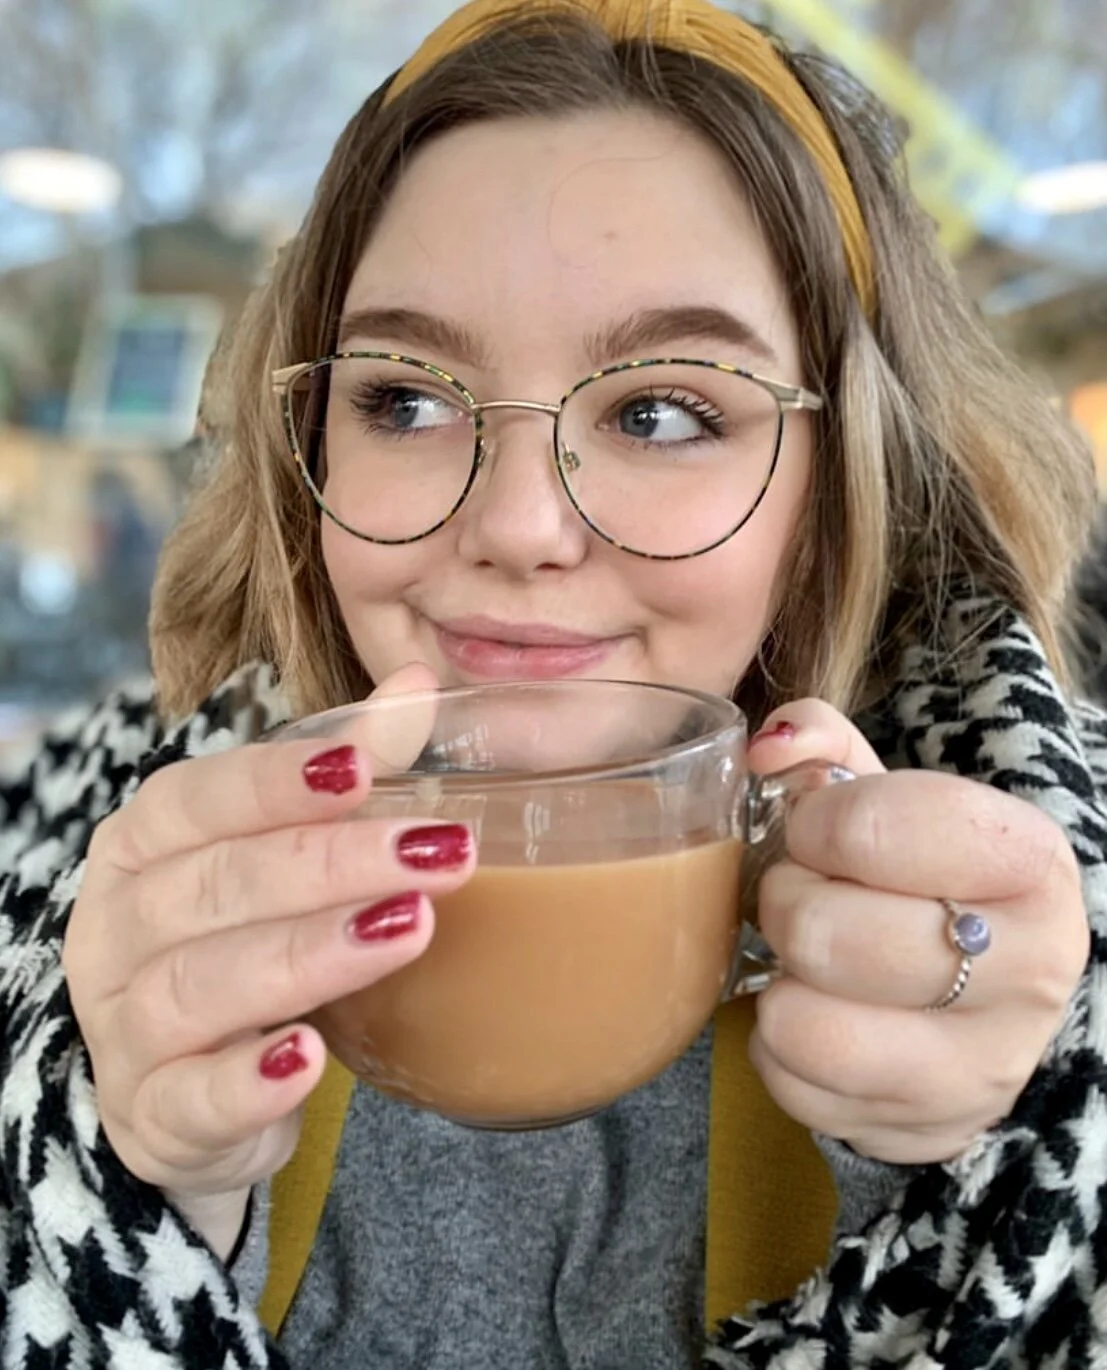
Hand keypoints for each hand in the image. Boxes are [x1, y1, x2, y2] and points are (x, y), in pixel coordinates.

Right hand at [62, 665, 474, 1254]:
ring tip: (407, 930)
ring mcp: (123, 1028)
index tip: (365, 768)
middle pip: (214, 884)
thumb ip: (349, 767)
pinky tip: (311, 1060)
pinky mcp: (152, 1116)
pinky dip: (248, 1083)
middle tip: (439, 853)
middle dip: (330, 863)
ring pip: (201, 985)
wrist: (189, 1086)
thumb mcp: (287, 848)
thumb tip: (420, 683)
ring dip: (308, 956)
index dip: (277, 782)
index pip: (196, 798)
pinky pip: (190, 1100)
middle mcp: (115, 928)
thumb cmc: (244, 937)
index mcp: (142, 846)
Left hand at [746, 700, 1089, 1164]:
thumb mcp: (888, 794)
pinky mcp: (927, 1131)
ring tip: (804, 960)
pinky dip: (778, 1046)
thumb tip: (769, 748)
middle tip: (798, 895)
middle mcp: (1031, 972)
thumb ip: (821, 744)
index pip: (879, 828)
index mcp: (1031, 864)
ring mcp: (984, 1068)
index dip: (816, 823)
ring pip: (807, 1025)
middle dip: (786, 901)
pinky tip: (816, 1014)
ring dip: (779, 981)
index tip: (813, 828)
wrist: (982, 990)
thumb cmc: (920, 876)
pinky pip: (793, 1085)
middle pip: (829, 932)